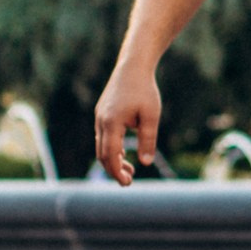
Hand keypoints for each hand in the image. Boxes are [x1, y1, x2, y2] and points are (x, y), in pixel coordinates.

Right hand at [94, 59, 161, 185]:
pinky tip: (123, 154)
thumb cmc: (145, 90)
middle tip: (128, 182)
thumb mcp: (151, 116)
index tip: (127, 183)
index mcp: (112, 122)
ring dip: (113, 160)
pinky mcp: (102, 113)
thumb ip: (148, 139)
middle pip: (102, 154)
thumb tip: (145, 163)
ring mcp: (99, 116)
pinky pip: (103, 136)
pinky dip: (111, 148)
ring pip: (101, 146)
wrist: (133, 66)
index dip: (116, 171)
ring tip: (130, 170)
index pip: (110, 155)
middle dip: (114, 170)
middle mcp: (101, 121)